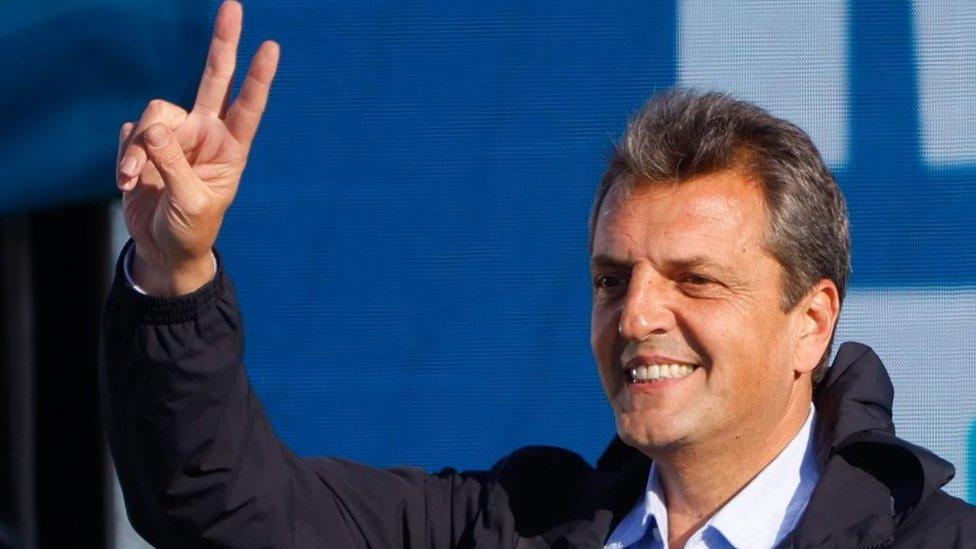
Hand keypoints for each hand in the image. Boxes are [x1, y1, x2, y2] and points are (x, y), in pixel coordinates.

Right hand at [116, 0, 278, 295]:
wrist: (163, 248)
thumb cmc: (191, 229)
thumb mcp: (189, 203)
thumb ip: (172, 165)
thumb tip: (152, 128)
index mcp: (230, 148)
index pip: (248, 106)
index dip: (258, 79)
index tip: (271, 48)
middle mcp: (206, 133)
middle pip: (213, 78)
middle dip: (223, 44)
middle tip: (234, 5)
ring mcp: (175, 135)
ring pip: (154, 115)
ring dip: (139, 149)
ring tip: (134, 179)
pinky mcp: (145, 143)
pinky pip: (130, 136)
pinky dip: (126, 159)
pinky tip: (128, 182)